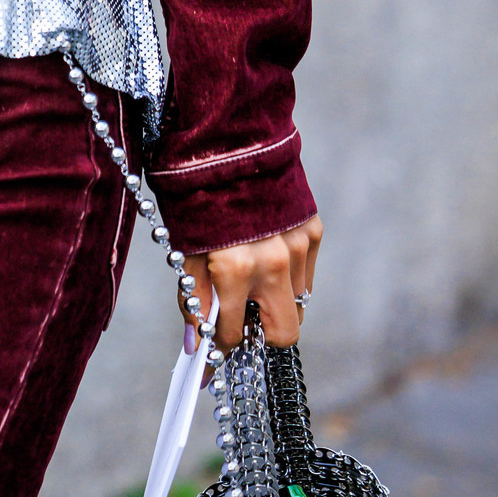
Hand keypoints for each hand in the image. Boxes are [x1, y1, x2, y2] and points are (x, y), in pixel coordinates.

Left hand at [185, 215, 321, 353]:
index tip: (216, 346)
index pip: (234, 333)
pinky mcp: (311, 230)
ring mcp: (298, 246)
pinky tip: (266, 256)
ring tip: (250, 278)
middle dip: (262, 332)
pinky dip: (289, 276)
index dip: (222, 343)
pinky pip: (307, 275)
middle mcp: (274, 261)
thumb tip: (196, 344)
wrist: (228, 150)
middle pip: (285, 333)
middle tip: (241, 314)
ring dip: (275, 300)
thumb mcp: (186, 254)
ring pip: (298, 304)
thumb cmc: (201, 202)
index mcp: (236, 268)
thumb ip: (194, 303)